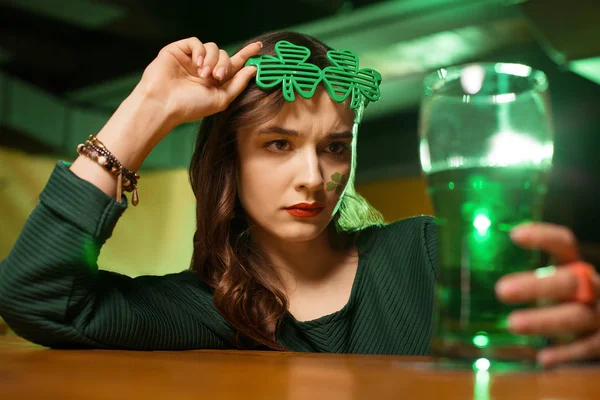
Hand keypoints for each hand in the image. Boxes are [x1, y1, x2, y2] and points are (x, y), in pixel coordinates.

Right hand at [138, 37, 261, 127]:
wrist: (164, 104)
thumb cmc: (190, 106)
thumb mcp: (221, 99)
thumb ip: (238, 84)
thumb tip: (252, 69)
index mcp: (214, 81)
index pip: (233, 64)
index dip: (246, 55)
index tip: (259, 47)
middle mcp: (204, 69)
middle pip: (224, 56)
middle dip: (225, 64)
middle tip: (218, 76)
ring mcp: (191, 59)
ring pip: (212, 48)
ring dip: (213, 60)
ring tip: (204, 74)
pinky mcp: (179, 50)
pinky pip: (196, 42)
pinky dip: (200, 52)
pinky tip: (197, 64)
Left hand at [496, 222, 599, 367]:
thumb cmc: (565, 299)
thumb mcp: (551, 280)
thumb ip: (526, 275)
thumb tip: (471, 271)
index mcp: (575, 265)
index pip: (564, 244)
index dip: (543, 237)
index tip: (514, 235)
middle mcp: (593, 286)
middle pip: (568, 282)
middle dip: (536, 286)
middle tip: (501, 290)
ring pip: (576, 316)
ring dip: (544, 320)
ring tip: (513, 323)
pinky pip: (587, 347)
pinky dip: (565, 353)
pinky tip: (543, 358)